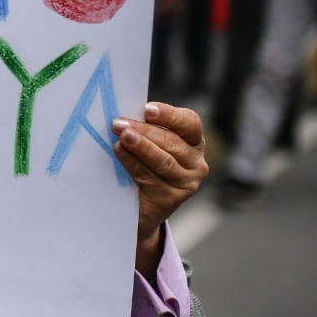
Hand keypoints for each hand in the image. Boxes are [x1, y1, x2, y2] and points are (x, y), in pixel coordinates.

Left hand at [112, 102, 208, 276]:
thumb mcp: (152, 145)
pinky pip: (149, 178)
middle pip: (172, 142)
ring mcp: (187, 183)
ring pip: (163, 161)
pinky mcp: (171, 199)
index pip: (189, 123)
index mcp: (194, 142)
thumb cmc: (146, 165)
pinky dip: (132, 164)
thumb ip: (147, 129)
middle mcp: (196, 163)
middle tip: (120, 123)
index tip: (147, 109)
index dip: (169, 115)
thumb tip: (126, 115)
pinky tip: (120, 153)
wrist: (141, 207)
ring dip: (140, 146)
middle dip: (144, 130)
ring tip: (122, 136)